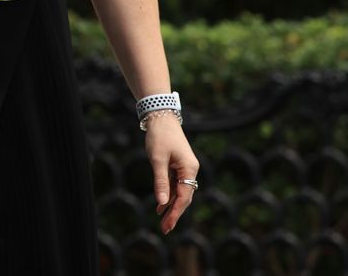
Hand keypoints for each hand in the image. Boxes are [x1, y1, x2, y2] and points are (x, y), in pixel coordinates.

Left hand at [145, 114, 198, 233]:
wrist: (161, 117)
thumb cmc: (160, 136)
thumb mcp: (157, 160)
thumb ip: (160, 181)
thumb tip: (161, 202)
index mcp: (189, 169)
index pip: (184, 197)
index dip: (175, 212)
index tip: (167, 225)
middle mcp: (190, 170)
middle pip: (184, 197)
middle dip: (174, 213)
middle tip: (165, 229)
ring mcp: (184, 168)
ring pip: (179, 191)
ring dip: (170, 205)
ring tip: (161, 220)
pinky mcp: (178, 165)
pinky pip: (174, 184)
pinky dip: (168, 194)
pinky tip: (161, 205)